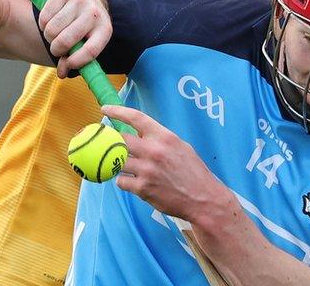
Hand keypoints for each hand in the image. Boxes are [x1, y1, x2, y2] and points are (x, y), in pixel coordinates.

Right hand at [37, 0, 111, 77]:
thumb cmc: (84, 27)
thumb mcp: (86, 42)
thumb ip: (73, 60)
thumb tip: (61, 74)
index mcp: (104, 29)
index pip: (91, 50)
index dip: (77, 61)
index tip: (68, 64)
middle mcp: (93, 13)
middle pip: (67, 40)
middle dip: (57, 50)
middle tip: (56, 49)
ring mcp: (78, 1)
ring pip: (52, 29)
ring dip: (49, 37)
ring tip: (54, 35)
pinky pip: (44, 17)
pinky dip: (43, 25)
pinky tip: (50, 23)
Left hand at [103, 105, 229, 220]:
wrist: (203, 199)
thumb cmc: (193, 172)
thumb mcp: (181, 147)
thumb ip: (160, 139)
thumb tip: (139, 132)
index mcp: (164, 137)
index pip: (136, 118)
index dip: (117, 111)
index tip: (106, 109)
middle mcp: (154, 151)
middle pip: (120, 139)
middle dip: (113, 141)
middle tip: (109, 144)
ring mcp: (147, 170)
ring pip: (117, 161)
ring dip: (118, 164)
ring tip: (127, 167)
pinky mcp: (142, 188)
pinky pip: (121, 181)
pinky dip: (124, 181)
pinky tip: (133, 183)